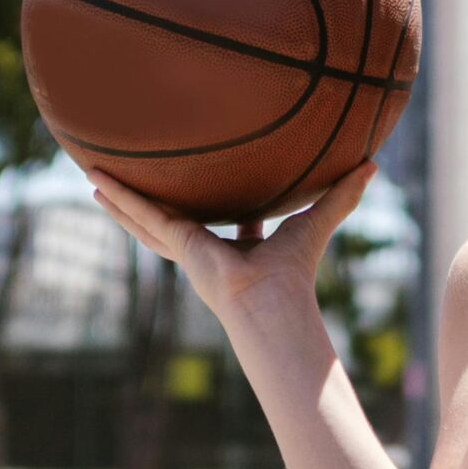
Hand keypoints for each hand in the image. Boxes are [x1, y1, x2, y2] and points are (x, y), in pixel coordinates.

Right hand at [87, 162, 376, 328]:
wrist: (272, 303)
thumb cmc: (295, 272)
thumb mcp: (315, 220)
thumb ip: (340, 196)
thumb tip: (373, 166)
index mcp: (237, 249)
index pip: (226, 221)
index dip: (221, 204)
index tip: (216, 182)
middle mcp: (205, 250)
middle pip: (170, 217)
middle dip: (150, 202)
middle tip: (129, 180)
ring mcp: (186, 248)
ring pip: (144, 217)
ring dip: (120, 200)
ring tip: (94, 179)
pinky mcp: (175, 242)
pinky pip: (141, 213)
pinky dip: (120, 198)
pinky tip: (96, 182)